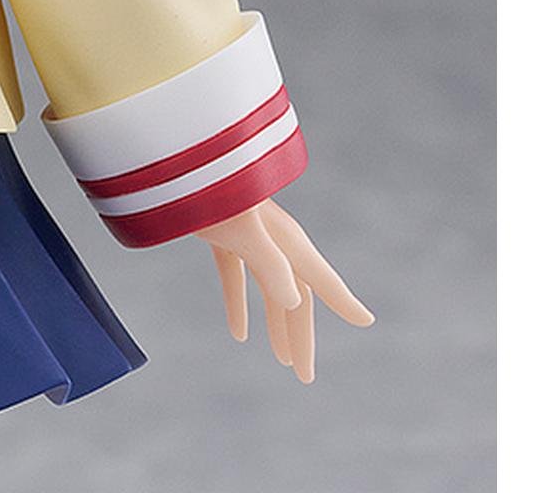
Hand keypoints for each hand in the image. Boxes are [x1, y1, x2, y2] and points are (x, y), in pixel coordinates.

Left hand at [197, 198, 372, 383]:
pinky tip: (238, 333)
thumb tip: (295, 302)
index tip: (366, 321)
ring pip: (269, 287)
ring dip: (275, 321)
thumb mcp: (241, 229)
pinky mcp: (221, 232)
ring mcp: (246, 234)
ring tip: (282, 360)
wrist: (172, 162)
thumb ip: (269, 264)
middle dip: (300, 334)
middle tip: (304, 376)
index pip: (319, 278)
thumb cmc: (209, 191)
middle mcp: (272, 237)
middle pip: (294, 293)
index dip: (342, 301)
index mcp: (284, 237)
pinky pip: (237, 274)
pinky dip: (239, 302)